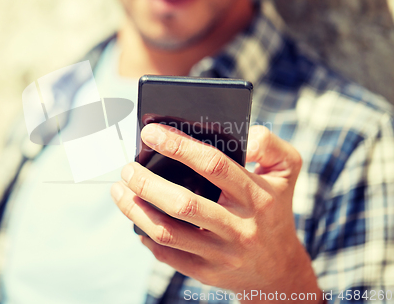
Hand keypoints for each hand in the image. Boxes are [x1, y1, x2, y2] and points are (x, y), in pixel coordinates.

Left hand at [111, 124, 321, 302]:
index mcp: (256, 195)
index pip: (214, 165)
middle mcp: (239, 226)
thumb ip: (270, 144)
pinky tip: (136, 220)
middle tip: (126, 167)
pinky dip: (146, 236)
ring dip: (136, 210)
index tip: (151, 132)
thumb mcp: (287, 170)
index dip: (179, 146)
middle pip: (183, 203)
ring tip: (118, 191)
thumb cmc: (276, 209)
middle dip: (146, 183)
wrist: (279, 271)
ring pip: (168, 232)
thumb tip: (243, 133)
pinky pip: (168, 255)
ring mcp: (221, 253)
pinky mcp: (206, 272)